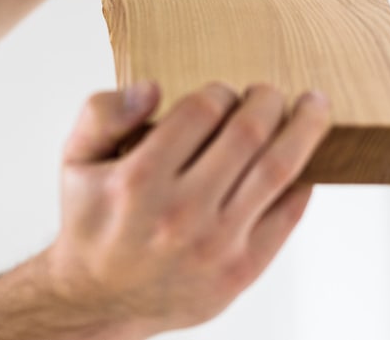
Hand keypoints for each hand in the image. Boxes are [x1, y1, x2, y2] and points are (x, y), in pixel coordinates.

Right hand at [42, 81, 329, 338]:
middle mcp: (181, 214)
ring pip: (279, 168)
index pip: (203, 111)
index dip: (220, 91)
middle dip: (268, 100)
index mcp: (139, 181)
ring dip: (304, 128)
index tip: (222, 93)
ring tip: (312, 107)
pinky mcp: (242, 270)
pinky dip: (305, 179)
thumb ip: (102, 113)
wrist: (98, 301)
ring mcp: (217, 245)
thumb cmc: (93, 223)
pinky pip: (289, 213)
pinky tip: (308, 158)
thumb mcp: (77, 160)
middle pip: (248, 132)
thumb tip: (152, 90)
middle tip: (268, 93)